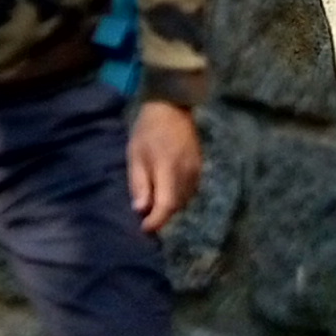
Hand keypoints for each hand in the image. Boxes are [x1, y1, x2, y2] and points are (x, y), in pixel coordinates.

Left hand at [128, 100, 202, 235]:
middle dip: (161, 216)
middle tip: (146, 218)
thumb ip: (139, 183)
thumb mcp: (135, 155)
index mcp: (168, 168)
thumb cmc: (147, 130)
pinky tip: (167, 192)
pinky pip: (190, 190)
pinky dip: (178, 196)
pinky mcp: (200, 168)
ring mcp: (196, 170)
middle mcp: (187, 172)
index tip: (145, 228)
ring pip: (185, 200)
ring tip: (154, 205)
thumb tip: (141, 210)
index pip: (166, 204)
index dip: (156, 221)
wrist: (171, 107)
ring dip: (170, 207)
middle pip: (177, 205)